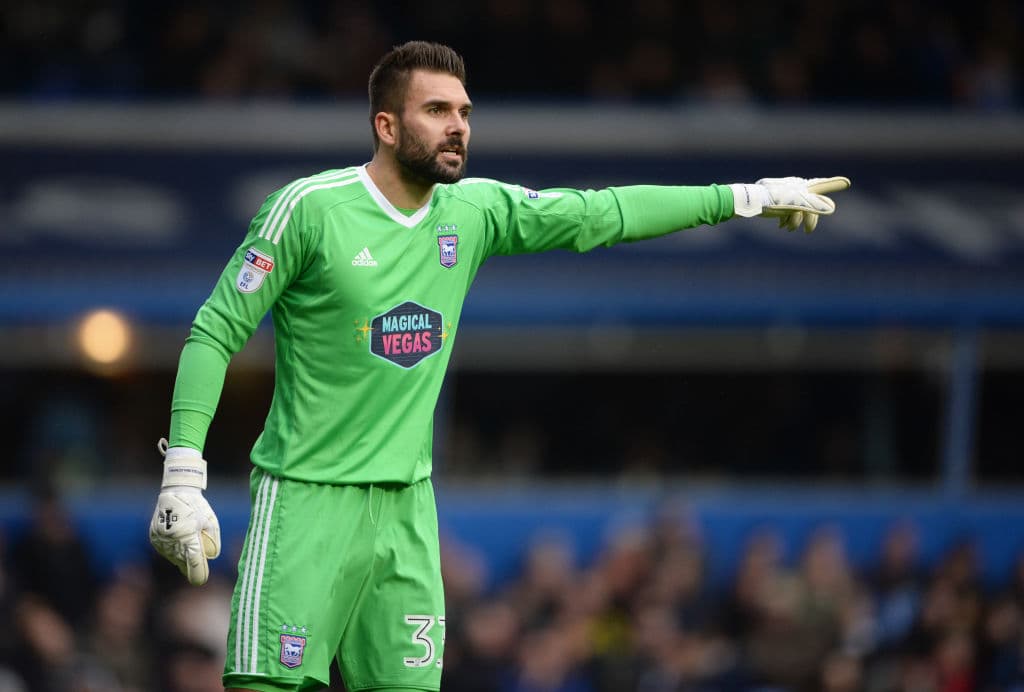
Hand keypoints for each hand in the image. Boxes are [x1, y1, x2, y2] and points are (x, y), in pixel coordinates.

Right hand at [149, 439, 220, 584]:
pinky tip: (178, 539)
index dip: (198, 573)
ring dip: (182, 556)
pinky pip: (166, 551)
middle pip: (183, 562)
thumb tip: (210, 557)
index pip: (194, 562)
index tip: (201, 580)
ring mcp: (161, 540)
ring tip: (187, 540)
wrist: (176, 492)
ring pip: (174, 558)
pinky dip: (173, 550)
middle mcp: (173, 540)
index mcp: (188, 536)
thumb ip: (212, 541)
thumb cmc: (197, 506)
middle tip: (199, 563)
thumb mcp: (211, 522)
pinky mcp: (154, 538)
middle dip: (192, 564)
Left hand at [730, 176, 850, 231]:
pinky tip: (781, 226)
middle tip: (808, 231)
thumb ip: (813, 205)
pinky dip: (787, 221)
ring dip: (795, 222)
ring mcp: (786, 197)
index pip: (821, 186)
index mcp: (802, 187)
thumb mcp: (794, 203)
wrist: (749, 202)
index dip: (833, 184)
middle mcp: (796, 190)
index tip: (846, 182)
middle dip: (810, 219)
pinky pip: (788, 214)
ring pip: (799, 212)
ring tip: (787, 228)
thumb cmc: (772, 200)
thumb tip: (832, 209)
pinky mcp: (777, 203)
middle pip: (811, 205)